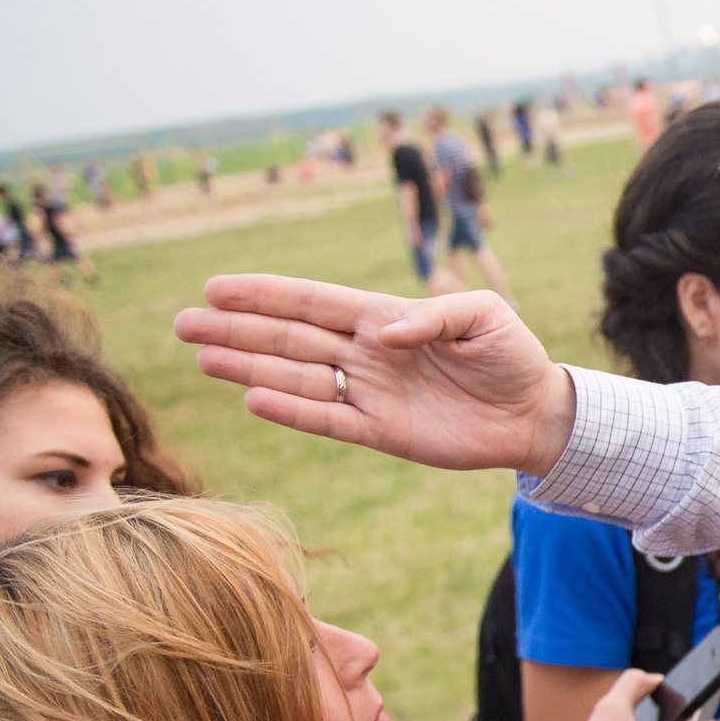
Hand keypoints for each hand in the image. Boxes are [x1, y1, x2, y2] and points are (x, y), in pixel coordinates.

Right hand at [173, 275, 576, 473]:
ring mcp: (372, 393)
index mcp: (385, 317)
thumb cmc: (513, 354)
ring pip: (298, 378)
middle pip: (290, 338)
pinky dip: (292, 411)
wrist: (536, 412)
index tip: (216, 288)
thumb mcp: (487, 316)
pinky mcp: (384, 431)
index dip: (265, 295)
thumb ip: (436, 315)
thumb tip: (386, 332)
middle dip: (237, 330)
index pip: (312, 302)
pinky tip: (252, 399)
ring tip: (202, 358)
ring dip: (251, 369)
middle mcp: (368, 353)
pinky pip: (329, 420)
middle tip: (182, 323)